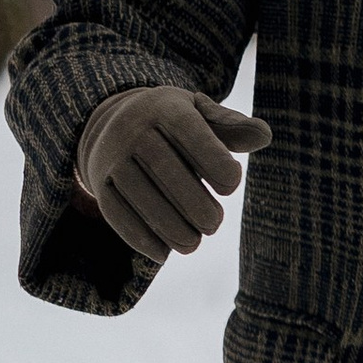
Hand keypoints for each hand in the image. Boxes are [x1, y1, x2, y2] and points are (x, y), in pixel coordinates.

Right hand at [77, 87, 271, 256]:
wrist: (114, 125)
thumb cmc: (173, 126)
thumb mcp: (200, 115)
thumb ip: (231, 126)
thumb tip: (263, 136)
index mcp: (164, 109)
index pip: (191, 134)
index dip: (216, 163)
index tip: (230, 185)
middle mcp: (132, 129)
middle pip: (165, 169)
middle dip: (194, 204)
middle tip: (214, 224)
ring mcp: (111, 157)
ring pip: (140, 195)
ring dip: (170, 227)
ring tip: (193, 243)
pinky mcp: (99, 184)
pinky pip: (117, 213)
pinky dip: (141, 238)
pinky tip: (164, 253)